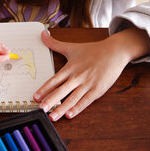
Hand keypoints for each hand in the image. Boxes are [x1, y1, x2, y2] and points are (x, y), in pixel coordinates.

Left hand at [34, 27, 149, 120]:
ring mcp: (88, 84)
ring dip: (62, 108)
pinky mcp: (98, 90)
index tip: (35, 97)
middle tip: (41, 109)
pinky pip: (86, 101)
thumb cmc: (93, 50)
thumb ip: (55, 43)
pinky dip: (78, 108)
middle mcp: (77, 76)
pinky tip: (70, 115)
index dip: (44, 89)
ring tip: (53, 117)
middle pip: (61, 91)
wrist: (114, 51)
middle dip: (50, 101)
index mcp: (70, 68)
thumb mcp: (72, 46)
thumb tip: (42, 33)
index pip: (54, 80)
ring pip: (72, 98)